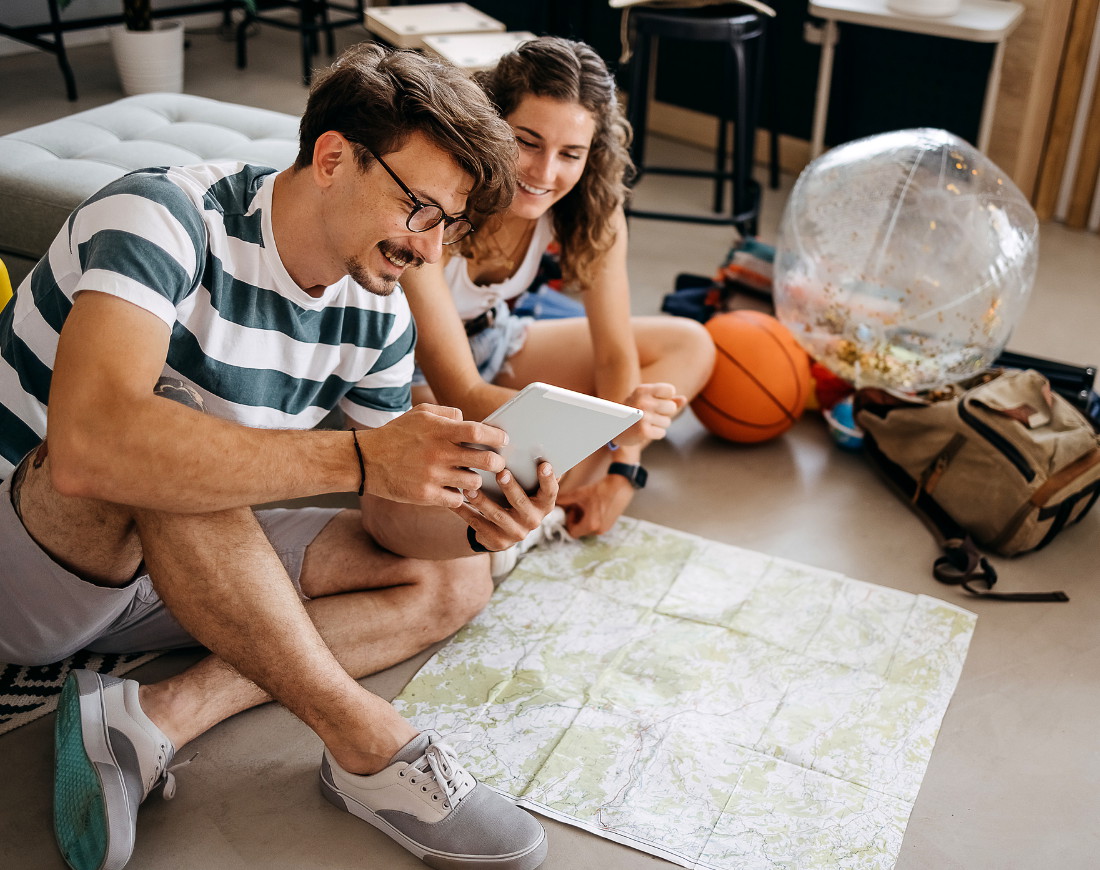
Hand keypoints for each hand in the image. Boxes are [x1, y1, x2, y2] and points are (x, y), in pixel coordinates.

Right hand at [354, 404, 509, 507]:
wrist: (366, 460)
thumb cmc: (397, 434)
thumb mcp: (420, 413)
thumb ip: (448, 413)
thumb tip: (469, 421)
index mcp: (439, 431)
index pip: (478, 433)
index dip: (496, 437)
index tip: (503, 440)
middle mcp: (439, 453)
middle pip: (485, 460)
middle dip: (497, 463)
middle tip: (497, 463)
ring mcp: (433, 476)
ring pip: (474, 483)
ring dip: (476, 481)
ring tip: (470, 477)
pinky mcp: (426, 495)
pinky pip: (457, 500)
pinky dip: (459, 496)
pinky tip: (454, 490)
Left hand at [453, 461, 558, 551]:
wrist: (504, 531)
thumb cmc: (516, 498)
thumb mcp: (527, 490)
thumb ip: (528, 473)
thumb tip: (533, 446)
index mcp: (544, 504)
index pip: (551, 491)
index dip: (548, 479)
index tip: (544, 465)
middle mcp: (533, 520)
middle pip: (521, 503)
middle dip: (511, 488)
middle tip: (501, 473)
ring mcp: (516, 532)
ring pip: (498, 515)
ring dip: (483, 501)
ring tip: (469, 489)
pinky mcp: (498, 541)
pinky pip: (479, 525)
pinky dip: (466, 513)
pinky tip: (455, 502)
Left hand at [557, 473, 634, 537]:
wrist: (621, 484)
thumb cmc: (601, 489)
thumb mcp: (580, 493)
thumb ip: (565, 499)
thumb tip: (554, 502)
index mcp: (591, 525)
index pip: (572, 532)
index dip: (569, 521)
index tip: (572, 509)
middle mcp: (599, 530)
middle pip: (580, 530)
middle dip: (577, 518)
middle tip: (578, 505)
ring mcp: (606, 528)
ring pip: (588, 528)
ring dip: (584, 518)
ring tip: (587, 504)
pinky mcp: (610, 524)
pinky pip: (596, 525)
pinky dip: (592, 517)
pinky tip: (595, 505)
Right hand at [613, 383, 686, 447]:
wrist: (613, 429)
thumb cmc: (633, 411)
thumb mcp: (646, 400)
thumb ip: (666, 399)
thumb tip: (683, 400)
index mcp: (643, 390)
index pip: (670, 390)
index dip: (666, 398)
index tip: (655, 402)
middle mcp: (642, 401)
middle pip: (671, 408)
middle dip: (664, 414)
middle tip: (649, 415)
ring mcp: (642, 416)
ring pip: (667, 422)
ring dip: (658, 425)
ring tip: (644, 423)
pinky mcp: (643, 431)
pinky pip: (662, 433)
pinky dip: (655, 434)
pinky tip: (643, 431)